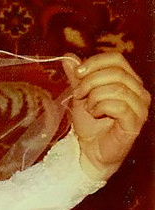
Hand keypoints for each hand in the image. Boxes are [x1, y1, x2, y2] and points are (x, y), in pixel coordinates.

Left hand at [60, 53, 149, 181]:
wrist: (89, 152)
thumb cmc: (89, 125)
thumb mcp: (80, 96)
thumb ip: (77, 77)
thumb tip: (69, 57)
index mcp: (128, 80)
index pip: (116, 59)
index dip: (94, 63)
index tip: (76, 74)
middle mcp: (138, 91)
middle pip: (116, 72)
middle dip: (90, 82)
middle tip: (78, 95)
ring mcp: (140, 107)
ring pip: (117, 88)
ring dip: (94, 97)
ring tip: (88, 108)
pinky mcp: (135, 122)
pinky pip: (118, 106)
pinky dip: (100, 108)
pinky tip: (95, 115)